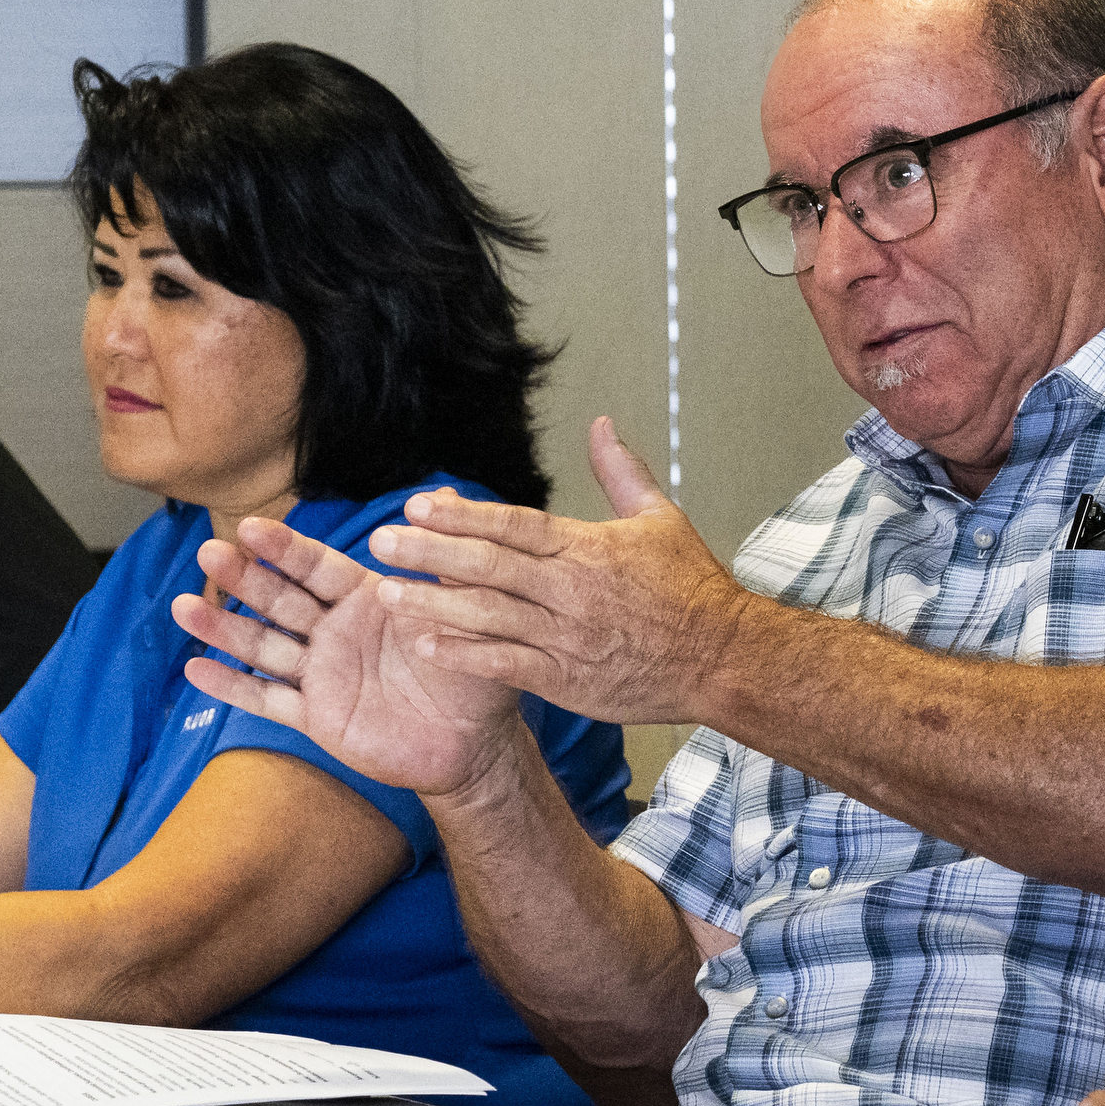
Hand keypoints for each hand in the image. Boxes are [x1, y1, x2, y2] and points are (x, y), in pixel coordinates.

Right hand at [174, 515, 532, 798]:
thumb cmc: (474, 672)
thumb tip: (448, 495)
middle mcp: (334, 632)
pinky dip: (232, 687)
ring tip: (183, 607)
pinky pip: (268, 700)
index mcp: (364, 599)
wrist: (477, 744)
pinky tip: (195, 669)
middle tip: (209, 552)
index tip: (251, 527)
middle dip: (244, 578)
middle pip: (280, 599)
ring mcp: (321, 674)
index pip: (316, 567)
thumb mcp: (467, 611)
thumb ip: (448, 560)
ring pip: (263, 646)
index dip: (284, 549)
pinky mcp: (316, 717)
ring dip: (223, 627)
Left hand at [362, 416, 761, 724]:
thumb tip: (601, 425)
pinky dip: (465, 654)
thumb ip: (621, 472)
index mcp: (587, 548)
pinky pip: (506, 665)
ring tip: (386, 593)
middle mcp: (570, 590)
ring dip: (432, 602)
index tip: (418, 504)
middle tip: (381, 540)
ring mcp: (566, 637)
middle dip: (429, 551)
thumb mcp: (661, 518)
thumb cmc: (693, 590)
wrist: (723, 659)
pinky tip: (427, 644)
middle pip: (488, 565)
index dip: (462, 515)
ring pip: (487, 615)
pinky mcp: (568, 680)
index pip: (513, 524)